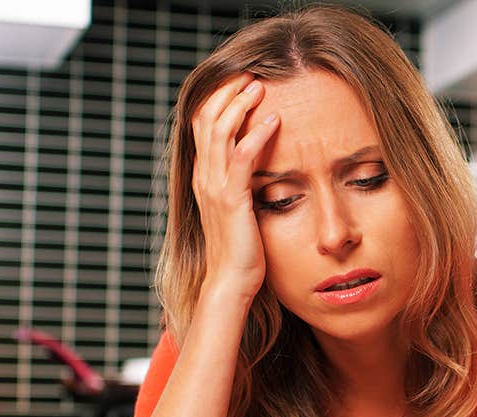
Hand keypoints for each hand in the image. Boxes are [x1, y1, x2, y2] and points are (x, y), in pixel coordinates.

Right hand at [190, 73, 280, 302]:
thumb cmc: (241, 250)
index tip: (240, 82)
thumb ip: (242, 185)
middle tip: (250, 73)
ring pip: (220, 131)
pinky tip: (274, 121)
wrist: (230, 282)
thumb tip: (258, 167)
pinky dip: (257, 135)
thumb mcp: (239, 209)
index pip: (202, 125)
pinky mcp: (232, 200)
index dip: (218, 99)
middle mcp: (203, 177)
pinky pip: (241, 158)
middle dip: (227, 92)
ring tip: (261, 86)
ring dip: (240, 104)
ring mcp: (214, 187)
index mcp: (204, 177)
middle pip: (206, 118)